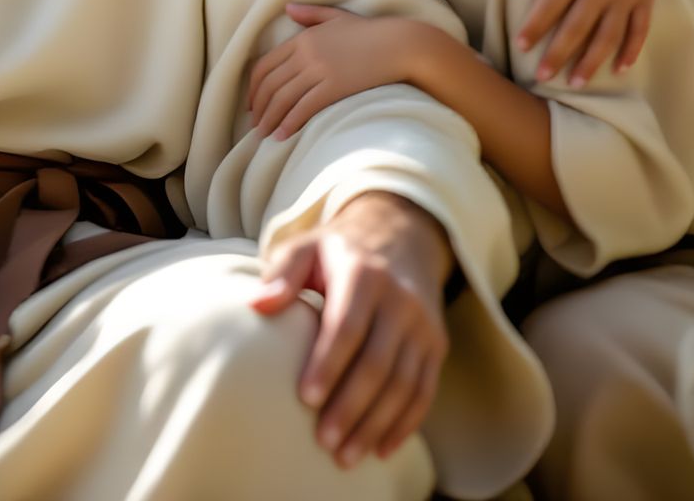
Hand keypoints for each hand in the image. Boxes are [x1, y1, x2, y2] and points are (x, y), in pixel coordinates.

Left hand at [248, 6, 426, 138]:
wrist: (400, 44)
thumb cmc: (371, 32)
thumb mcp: (336, 16)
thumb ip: (310, 13)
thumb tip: (287, 8)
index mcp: (302, 38)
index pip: (265, 65)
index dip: (253, 87)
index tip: (251, 103)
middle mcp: (305, 53)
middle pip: (270, 84)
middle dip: (258, 107)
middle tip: (254, 124)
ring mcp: (319, 70)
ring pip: (283, 97)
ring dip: (270, 118)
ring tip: (264, 134)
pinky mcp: (334, 87)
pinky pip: (304, 107)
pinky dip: (290, 122)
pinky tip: (283, 135)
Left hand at [251, 192, 451, 468]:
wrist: (400, 237)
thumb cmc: (339, 250)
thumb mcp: (307, 246)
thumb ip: (282, 273)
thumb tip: (257, 304)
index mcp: (364, 274)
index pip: (346, 326)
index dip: (328, 364)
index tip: (305, 398)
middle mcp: (400, 301)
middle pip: (378, 363)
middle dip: (351, 406)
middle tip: (323, 441)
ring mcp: (423, 325)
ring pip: (404, 384)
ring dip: (376, 425)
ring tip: (345, 456)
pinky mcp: (436, 345)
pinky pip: (425, 391)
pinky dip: (405, 424)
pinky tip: (380, 449)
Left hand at [506, 0, 662, 84]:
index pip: (550, 4)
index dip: (534, 26)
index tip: (519, 46)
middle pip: (577, 27)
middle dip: (558, 54)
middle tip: (541, 77)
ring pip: (609, 36)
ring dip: (591, 62)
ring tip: (575, 83)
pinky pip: (640, 30)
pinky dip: (630, 51)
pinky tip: (617, 69)